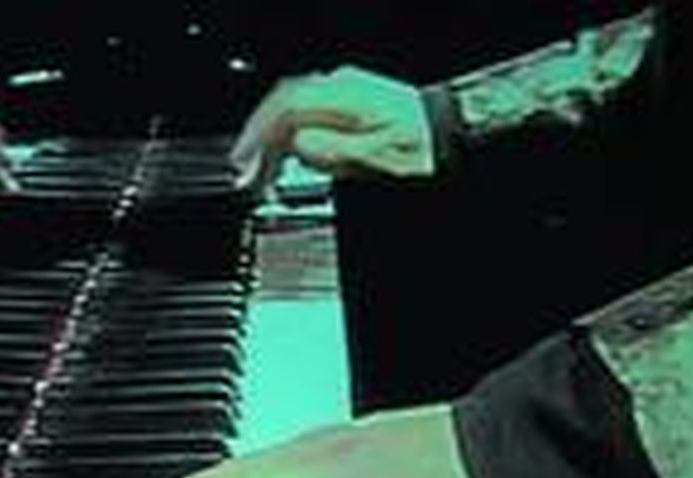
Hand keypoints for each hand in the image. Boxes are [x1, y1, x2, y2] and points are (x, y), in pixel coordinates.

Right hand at [231, 66, 434, 194]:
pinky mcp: (348, 105)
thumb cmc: (421, 150)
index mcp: (346, 96)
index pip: (285, 106)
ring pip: (293, 112)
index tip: (244, 161)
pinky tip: (287, 158)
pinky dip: (292, 138)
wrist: (448, 139)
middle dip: (260, 140)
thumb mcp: (371, 159)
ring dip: (274, 142)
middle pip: (284, 106)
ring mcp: (345, 92)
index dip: (259, 134)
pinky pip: (308, 115)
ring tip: (261, 174)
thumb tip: (297, 144)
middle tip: (246, 174)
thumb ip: (327, 149)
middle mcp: (343, 87)